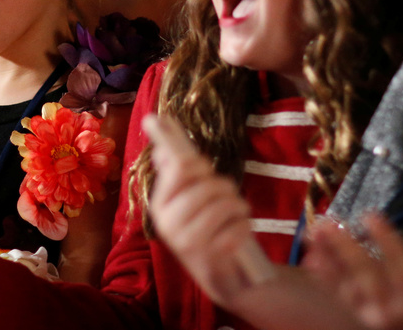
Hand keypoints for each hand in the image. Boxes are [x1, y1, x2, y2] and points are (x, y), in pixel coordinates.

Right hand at [144, 115, 274, 304]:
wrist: (220, 273)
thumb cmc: (203, 226)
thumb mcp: (185, 197)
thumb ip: (173, 167)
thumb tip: (157, 128)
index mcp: (160, 204)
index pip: (179, 167)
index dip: (196, 160)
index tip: (202, 165)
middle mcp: (168, 223)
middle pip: (206, 185)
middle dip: (224, 186)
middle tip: (227, 194)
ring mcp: (189, 242)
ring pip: (225, 204)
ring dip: (238, 205)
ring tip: (236, 211)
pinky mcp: (212, 256)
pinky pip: (238, 227)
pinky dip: (245, 225)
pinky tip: (239, 230)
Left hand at [305, 213, 402, 329]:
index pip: (400, 265)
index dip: (386, 239)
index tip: (371, 215)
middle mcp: (391, 311)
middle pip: (364, 273)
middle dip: (343, 246)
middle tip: (325, 222)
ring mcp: (372, 319)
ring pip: (345, 284)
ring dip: (326, 257)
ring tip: (310, 232)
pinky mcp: (361, 324)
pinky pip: (339, 300)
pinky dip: (324, 280)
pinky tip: (310, 261)